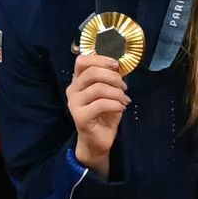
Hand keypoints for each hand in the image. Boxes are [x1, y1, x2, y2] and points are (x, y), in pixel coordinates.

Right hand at [64, 53, 127, 172]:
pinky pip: (100, 104)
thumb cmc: (104, 113)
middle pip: (92, 72)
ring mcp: (74, 103)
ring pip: (98, 88)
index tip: (116, 65)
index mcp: (78, 81)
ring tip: (124, 100)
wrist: (98, 139)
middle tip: (124, 87)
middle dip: (113, 77)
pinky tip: (121, 108)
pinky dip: (115, 104)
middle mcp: (73, 90)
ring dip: (117, 93)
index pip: (82, 61)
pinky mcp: (80, 117)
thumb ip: (109, 78)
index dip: (100, 59)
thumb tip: (117, 67)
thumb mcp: (109, 92)